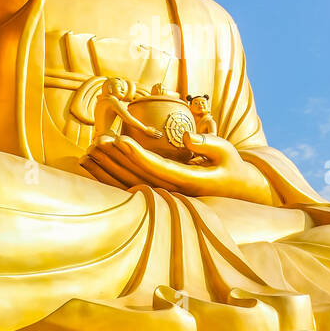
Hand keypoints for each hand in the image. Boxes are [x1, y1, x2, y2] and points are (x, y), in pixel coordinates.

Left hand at [82, 131, 277, 205]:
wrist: (237, 191)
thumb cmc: (231, 166)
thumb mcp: (227, 151)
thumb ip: (208, 143)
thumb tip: (186, 136)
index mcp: (189, 181)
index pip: (157, 167)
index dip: (137, 154)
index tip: (120, 139)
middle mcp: (174, 191)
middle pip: (138, 175)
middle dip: (117, 158)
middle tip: (99, 140)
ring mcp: (166, 194)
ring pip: (132, 182)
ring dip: (110, 168)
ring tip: (92, 150)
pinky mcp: (160, 193)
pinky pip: (132, 186)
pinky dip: (113, 176)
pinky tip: (96, 165)